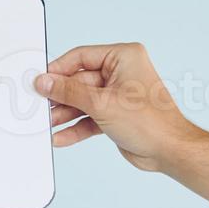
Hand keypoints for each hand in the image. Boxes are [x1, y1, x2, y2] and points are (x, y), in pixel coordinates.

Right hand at [35, 42, 206, 172]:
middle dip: (60, 98)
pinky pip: (87, 117)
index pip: (80, 58)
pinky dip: (75, 127)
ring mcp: (116, 94)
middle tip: (41, 107)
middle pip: (78, 82)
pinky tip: (61, 136)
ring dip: (64, 115)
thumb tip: (45, 82)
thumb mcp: (102, 103)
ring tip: (48, 124)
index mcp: (123, 57)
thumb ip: (69, 92)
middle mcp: (120, 73)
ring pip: (81, 101)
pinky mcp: (113, 114)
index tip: (39, 82)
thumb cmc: (150, 121)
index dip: (58, 71)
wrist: (168, 150)